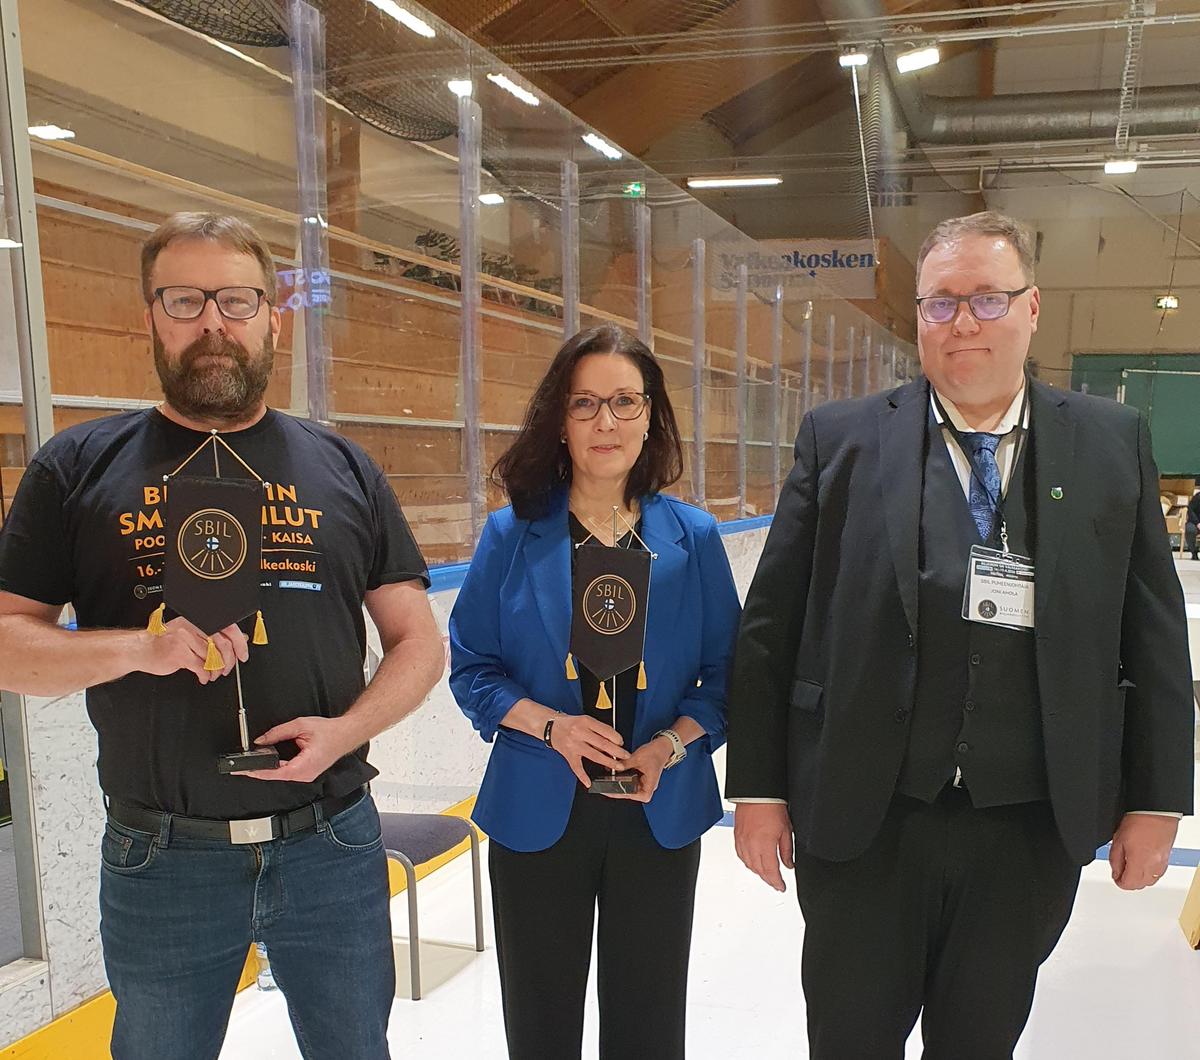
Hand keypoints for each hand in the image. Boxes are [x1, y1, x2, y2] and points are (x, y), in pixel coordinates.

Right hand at [139, 617, 247, 683]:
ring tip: (213, 674)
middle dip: (229, 661)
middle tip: (226, 669)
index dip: (240, 644)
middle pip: (223, 644)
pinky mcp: (179, 654)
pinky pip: (201, 667)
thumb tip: (239, 638)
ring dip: (216, 671)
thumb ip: (215, 635)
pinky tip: (203, 677)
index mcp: (198, 620)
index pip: (228, 628)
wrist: (141, 648)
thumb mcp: (191, 632)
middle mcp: (193, 627)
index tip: (243, 655)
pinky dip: (205, 675)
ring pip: (213, 658)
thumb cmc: (164, 641)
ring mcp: (185, 640)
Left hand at [235, 715, 357, 782]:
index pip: (276, 773)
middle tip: (243, 766)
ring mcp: (306, 776)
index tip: (245, 771)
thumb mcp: (301, 726)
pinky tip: (271, 762)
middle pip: (276, 776)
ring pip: (281, 776)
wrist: (346, 734)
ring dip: (269, 769)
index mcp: (305, 765)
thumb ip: (278, 732)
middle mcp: (305, 774)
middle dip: (260, 770)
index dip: (258, 772)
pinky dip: (278, 768)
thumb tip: (261, 740)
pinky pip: (288, 774)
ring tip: (255, 763)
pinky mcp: (306, 774)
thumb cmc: (330, 731)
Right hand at [547, 714, 628, 786]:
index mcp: (586, 721)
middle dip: (616, 751)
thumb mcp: (585, 720)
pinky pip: (576, 767)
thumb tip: (614, 741)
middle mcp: (579, 732)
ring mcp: (573, 745)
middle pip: (602, 743)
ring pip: (594, 755)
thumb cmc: (571, 723)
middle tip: (625, 756)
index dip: (616, 738)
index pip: (605, 730)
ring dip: (608, 762)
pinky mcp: (568, 755)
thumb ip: (598, 729)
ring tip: (617, 766)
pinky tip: (589, 782)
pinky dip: (583, 776)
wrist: (551, 726)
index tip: (622, 743)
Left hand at [602, 736, 671, 802]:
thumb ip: (625, 765)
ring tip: (610, 780)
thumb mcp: (638, 758)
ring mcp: (644, 783)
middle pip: (631, 793)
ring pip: (629, 787)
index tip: (612, 792)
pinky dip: (623, 778)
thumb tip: (614, 768)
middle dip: (619, 789)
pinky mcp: (640, 778)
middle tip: (607, 787)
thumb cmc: (656, 753)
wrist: (662, 746)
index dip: (623, 794)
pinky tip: (616, 774)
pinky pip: (630, 781)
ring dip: (620, 783)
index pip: (636, 796)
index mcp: (650, 785)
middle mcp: (647, 786)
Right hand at [734, 802, 794, 892]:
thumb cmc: (771, 806)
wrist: (757, 792)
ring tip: (766, 874)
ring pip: (748, 864)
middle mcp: (751, 845)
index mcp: (764, 845)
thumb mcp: (786, 830)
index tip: (781, 887)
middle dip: (768, 879)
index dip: (777, 882)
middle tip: (775, 883)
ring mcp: (742, 841)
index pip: (771, 871)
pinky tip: (752, 862)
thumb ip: (786, 850)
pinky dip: (747, 862)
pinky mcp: (737, 836)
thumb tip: (788, 864)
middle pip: (759, 870)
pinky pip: (741, 855)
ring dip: (758, 872)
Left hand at [1109, 813, 1177, 889]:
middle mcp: (1152, 866)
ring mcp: (1161, 863)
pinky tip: (1142, 863)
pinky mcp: (1166, 859)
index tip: (1115, 875)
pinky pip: (1157, 873)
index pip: (1128, 884)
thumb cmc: (1138, 821)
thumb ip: (1115, 860)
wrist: (1156, 813)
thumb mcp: (1118, 840)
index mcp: (1138, 862)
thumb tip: (1116, 873)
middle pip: (1140, 885)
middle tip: (1121, 870)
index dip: (1119, 881)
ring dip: (1139, 878)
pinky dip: (1149, 872)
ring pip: (1150, 881)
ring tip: (1131, 866)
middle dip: (1129, 881)